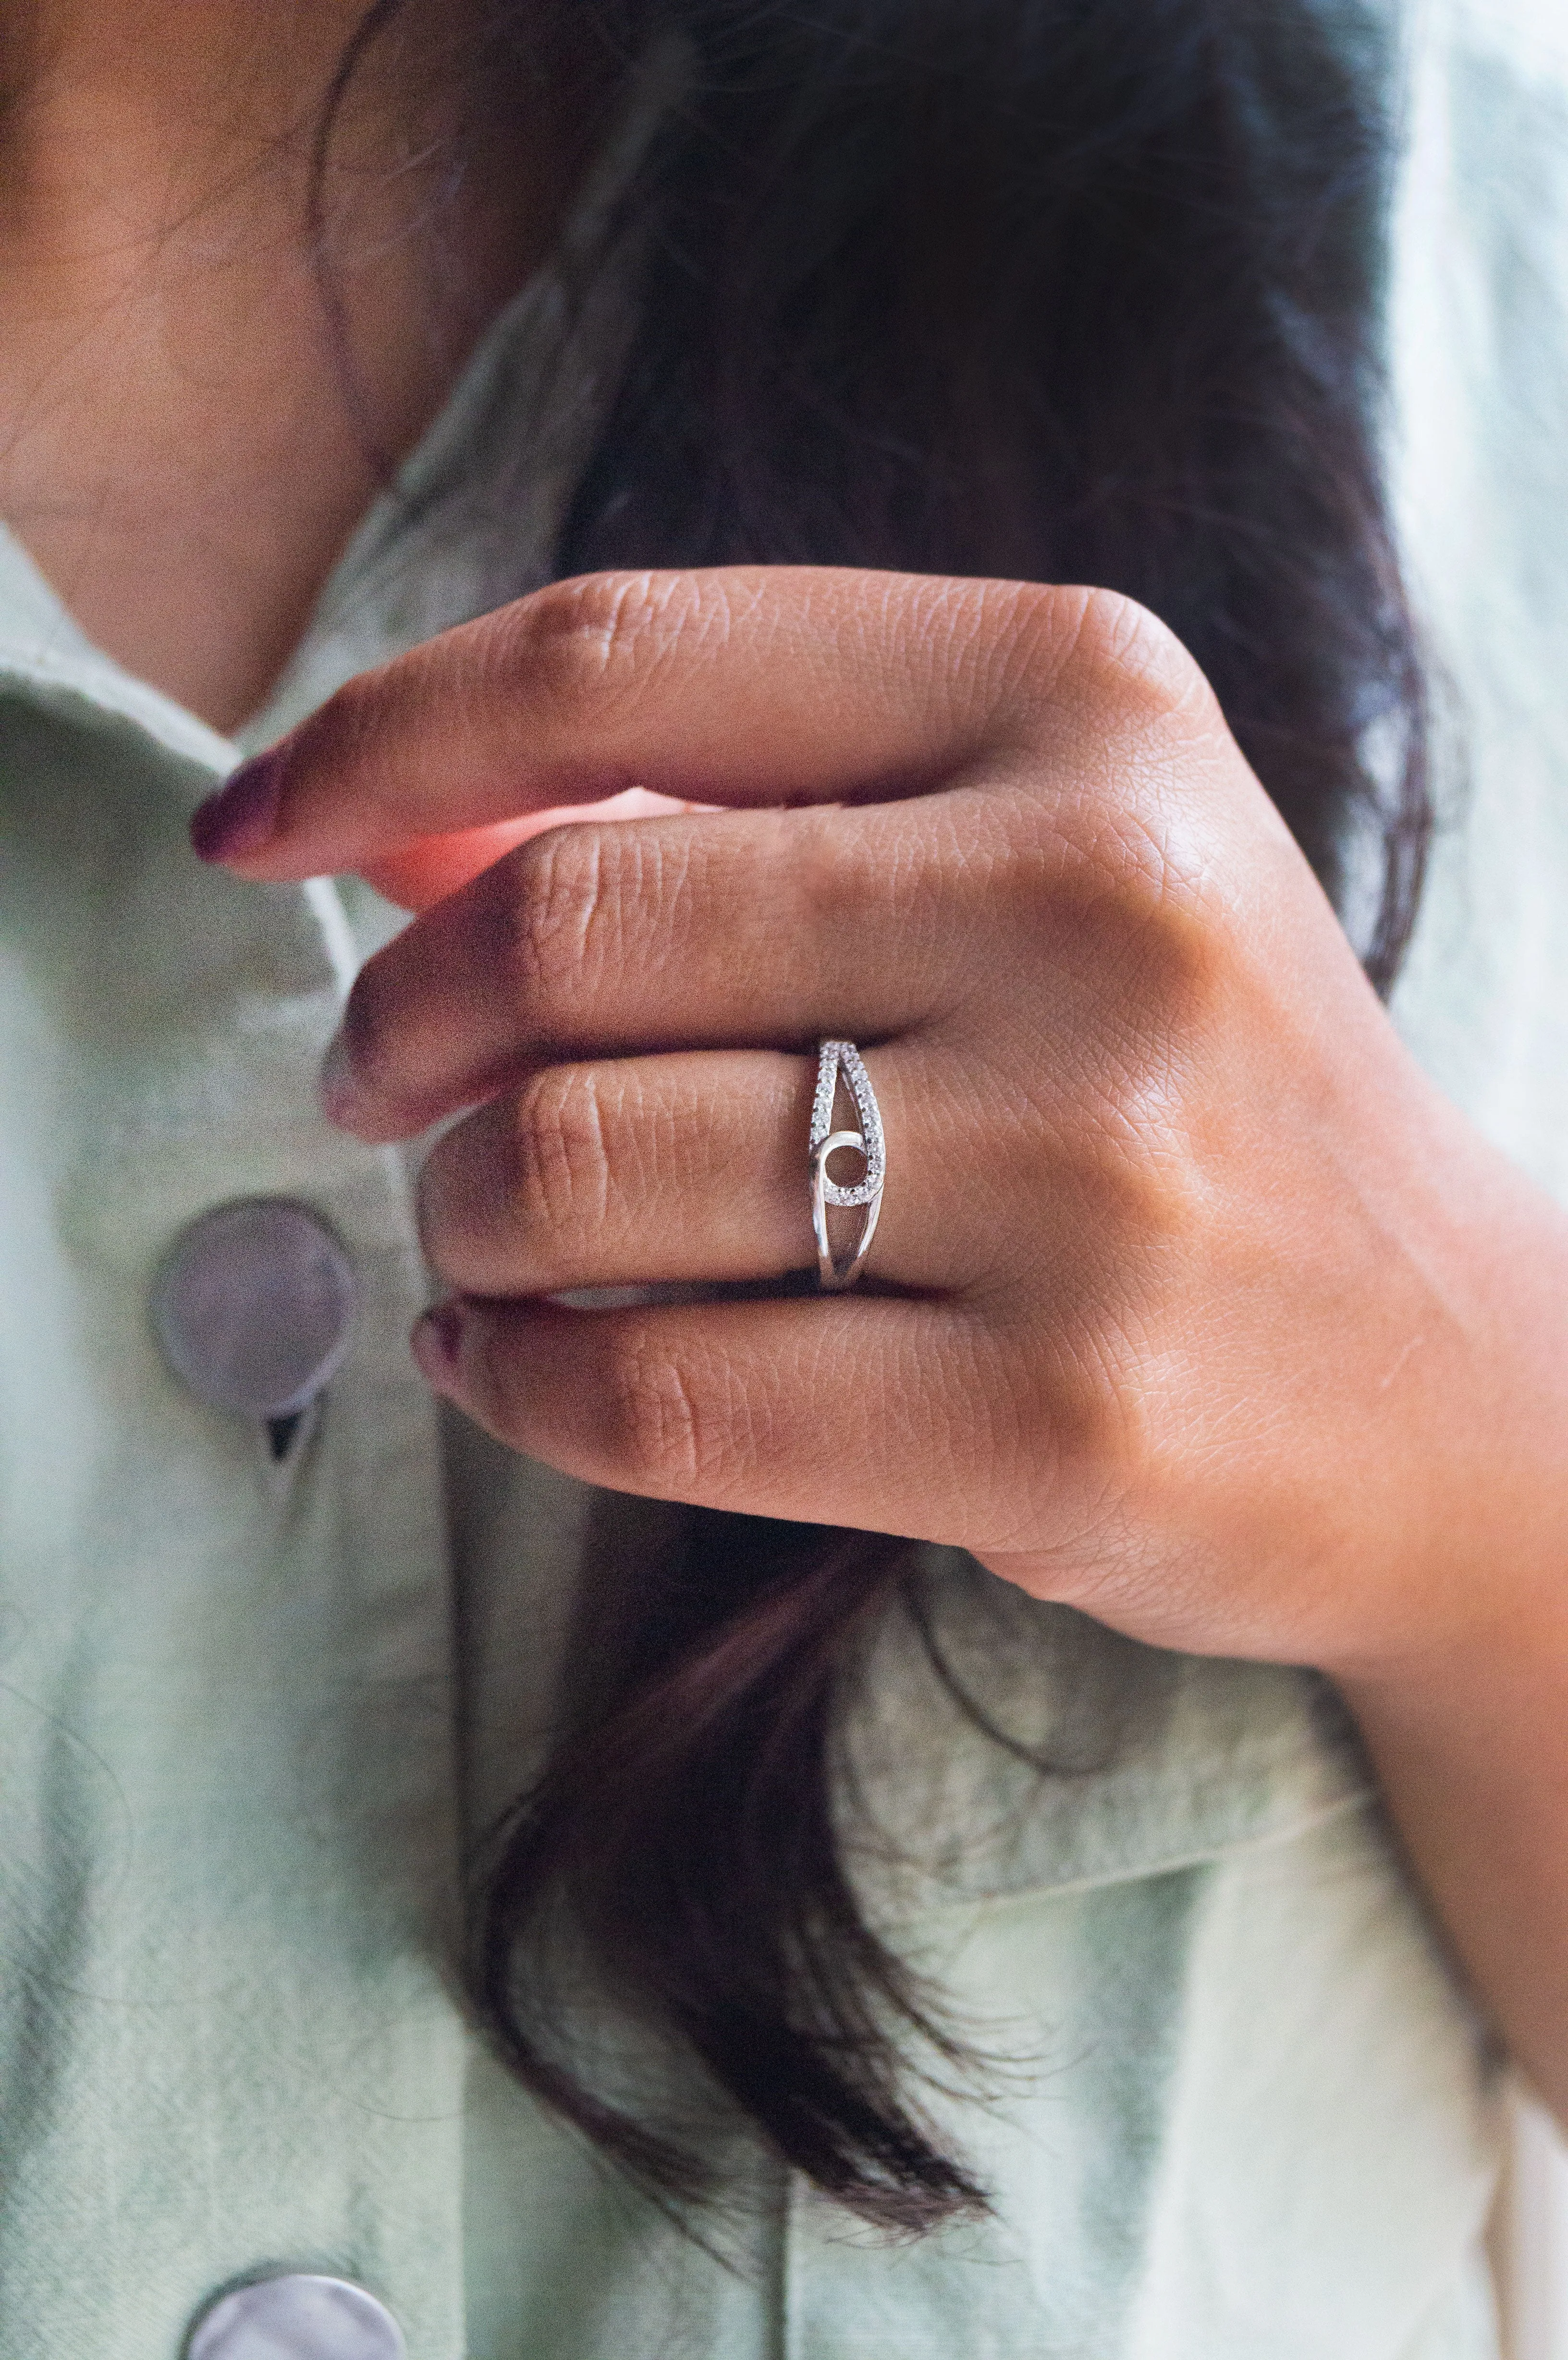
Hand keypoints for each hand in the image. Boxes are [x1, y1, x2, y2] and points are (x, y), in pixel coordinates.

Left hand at [197, 567, 1567, 2105]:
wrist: (1447, 1376)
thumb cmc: (1187, 1093)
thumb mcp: (1032, 857)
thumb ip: (735, 808)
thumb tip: (398, 820)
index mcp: (1083, 698)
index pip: (616, 658)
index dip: (377, 734)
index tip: (263, 827)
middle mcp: (1103, 901)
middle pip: (563, 920)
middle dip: (403, 1021)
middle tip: (387, 1086)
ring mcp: (1094, 1174)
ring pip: (576, 1164)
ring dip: (457, 1213)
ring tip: (483, 1239)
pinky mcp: (1062, 1418)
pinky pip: (646, 1391)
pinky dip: (513, 1382)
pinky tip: (508, 1361)